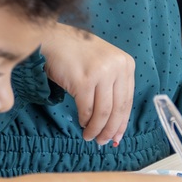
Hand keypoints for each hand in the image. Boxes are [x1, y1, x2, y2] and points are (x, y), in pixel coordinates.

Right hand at [40, 23, 134, 145]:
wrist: (53, 39)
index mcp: (125, 63)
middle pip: (117, 108)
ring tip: (90, 136)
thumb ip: (112, 86)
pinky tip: (82, 123)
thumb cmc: (77, 53)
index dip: (122, 122)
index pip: (128, 100)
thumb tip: (115, 123)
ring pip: (103, 112)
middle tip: (103, 142)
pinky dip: (85, 119)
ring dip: (96, 129)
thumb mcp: (103, 63)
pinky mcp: (83, 80)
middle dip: (110, 130)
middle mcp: (116, 67)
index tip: (117, 136)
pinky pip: (86, 108)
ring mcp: (100, 73)